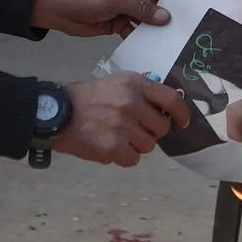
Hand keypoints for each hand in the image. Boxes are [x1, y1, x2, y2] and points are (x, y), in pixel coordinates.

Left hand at [30, 0, 170, 37]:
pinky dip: (140, 38)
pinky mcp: (116, 24)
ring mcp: (124, 9)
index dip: (170, 1)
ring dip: (152, 30)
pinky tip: (150, 48)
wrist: (59, 11)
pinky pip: (133, 31)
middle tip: (182, 33)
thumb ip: (141, 8)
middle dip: (163, 18)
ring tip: (170, 43)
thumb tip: (165, 16)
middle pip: (153, 6)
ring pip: (144, 20)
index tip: (186, 15)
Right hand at [56, 73, 193, 166]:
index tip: (182, 123)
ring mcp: (122, 126)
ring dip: (137, 145)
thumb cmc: (90, 98)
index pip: (171, 100)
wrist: (58, 113)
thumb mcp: (118, 82)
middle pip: (161, 128)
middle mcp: (131, 103)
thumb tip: (168, 107)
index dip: (182, 114)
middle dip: (152, 132)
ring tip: (118, 136)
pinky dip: (124, 157)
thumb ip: (142, 91)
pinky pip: (133, 159)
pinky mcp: (112, 147)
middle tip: (135, 129)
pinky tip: (111, 146)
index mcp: (135, 84)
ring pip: (149, 146)